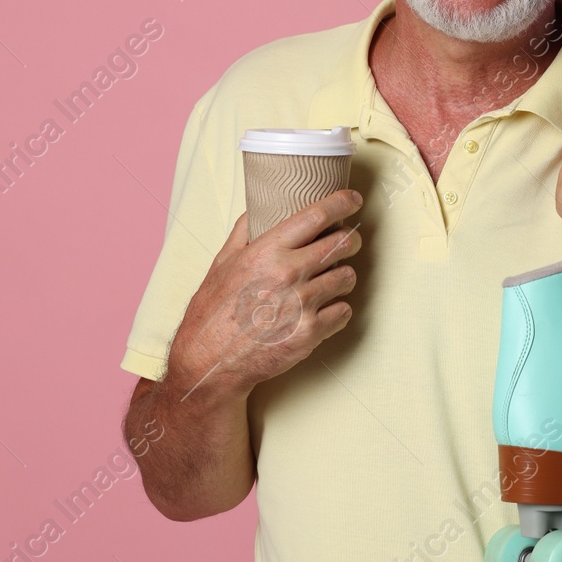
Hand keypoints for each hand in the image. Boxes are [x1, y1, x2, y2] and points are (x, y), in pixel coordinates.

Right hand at [162, 190, 364, 403]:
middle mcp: (288, 273)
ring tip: (331, 279)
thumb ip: (243, 233)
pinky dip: (338, 309)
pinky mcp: (310, 333)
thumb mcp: (221, 263)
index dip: (342, 203)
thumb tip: (257, 209)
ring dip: (343, 276)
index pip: (317, 215)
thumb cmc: (212, 313)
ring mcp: (302, 304)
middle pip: (343, 243)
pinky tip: (324, 309)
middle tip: (349, 242)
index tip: (352, 199)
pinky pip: (344, 311)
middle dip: (351, 239)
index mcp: (267, 251)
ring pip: (347, 277)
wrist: (209, 362)